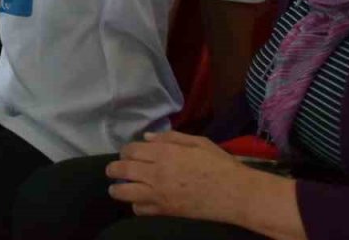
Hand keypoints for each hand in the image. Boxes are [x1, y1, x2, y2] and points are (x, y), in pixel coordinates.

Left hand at [106, 132, 251, 221]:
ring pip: (125, 191)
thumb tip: (146, 138)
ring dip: (117, 189)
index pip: (131, 150)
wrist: (236, 194)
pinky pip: (140, 209)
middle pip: (122, 169)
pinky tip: (139, 201)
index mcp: (164, 153)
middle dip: (113, 169)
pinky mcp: (165, 211)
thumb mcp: (197, 142)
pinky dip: (136, 205)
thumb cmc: (219, 164)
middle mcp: (156, 172)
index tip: (126, 154)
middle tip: (112, 170)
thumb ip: (169, 138)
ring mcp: (159, 193)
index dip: (125, 151)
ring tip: (116, 188)